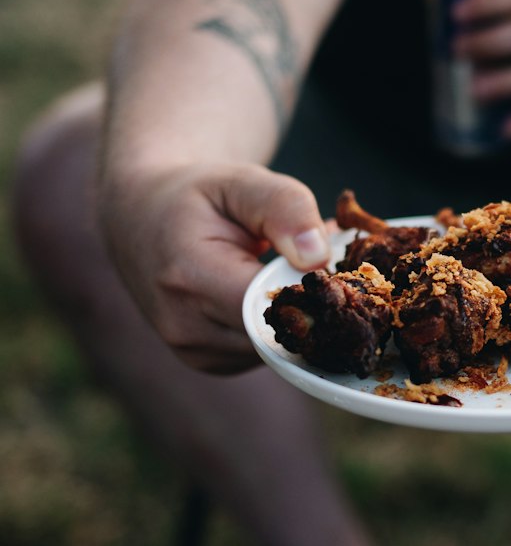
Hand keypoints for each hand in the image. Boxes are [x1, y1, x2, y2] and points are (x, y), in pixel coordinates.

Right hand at [99, 162, 330, 373]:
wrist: (141, 219)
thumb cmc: (197, 197)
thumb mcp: (240, 182)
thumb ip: (285, 208)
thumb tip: (319, 258)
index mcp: (190, 276)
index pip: (272, 303)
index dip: (313, 287)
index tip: (334, 263)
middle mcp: (186, 325)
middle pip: (279, 332)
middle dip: (311, 303)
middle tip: (323, 264)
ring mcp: (194, 352)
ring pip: (276, 348)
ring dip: (295, 317)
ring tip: (289, 273)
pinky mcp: (207, 363)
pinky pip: (262, 353)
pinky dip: (277, 328)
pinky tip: (271, 294)